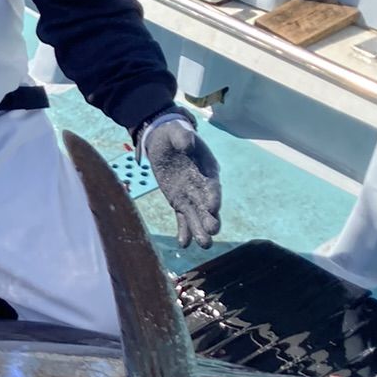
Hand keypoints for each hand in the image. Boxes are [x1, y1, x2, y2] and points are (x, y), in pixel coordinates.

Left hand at [141, 111, 220, 248]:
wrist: (163, 142)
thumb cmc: (173, 135)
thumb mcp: (177, 132)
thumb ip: (183, 138)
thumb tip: (187, 144)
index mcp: (207, 168)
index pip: (212, 185)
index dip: (213, 196)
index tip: (213, 208)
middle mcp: (202, 185)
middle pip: (208, 204)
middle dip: (210, 218)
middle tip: (212, 232)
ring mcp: (190, 195)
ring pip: (197, 215)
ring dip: (200, 229)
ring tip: (203, 245)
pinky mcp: (178, 201)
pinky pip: (182, 218)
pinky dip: (183, 230)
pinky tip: (183, 243)